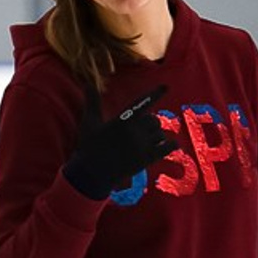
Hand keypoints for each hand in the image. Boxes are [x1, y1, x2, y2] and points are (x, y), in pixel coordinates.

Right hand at [63, 85, 175, 200]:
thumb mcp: (89, 123)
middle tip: (142, 129)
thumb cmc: (89, 147)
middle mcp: (134, 132)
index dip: (154, 94)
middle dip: (150, 123)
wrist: (92, 175)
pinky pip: (167, 148)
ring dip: (157, 135)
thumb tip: (87, 83)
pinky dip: (170, 145)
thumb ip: (92, 102)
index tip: (165, 86)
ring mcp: (142, 146)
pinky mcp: (147, 159)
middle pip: (153, 120)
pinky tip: (170, 145)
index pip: (141, 103)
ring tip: (148, 140)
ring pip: (160, 133)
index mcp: (122, 121)